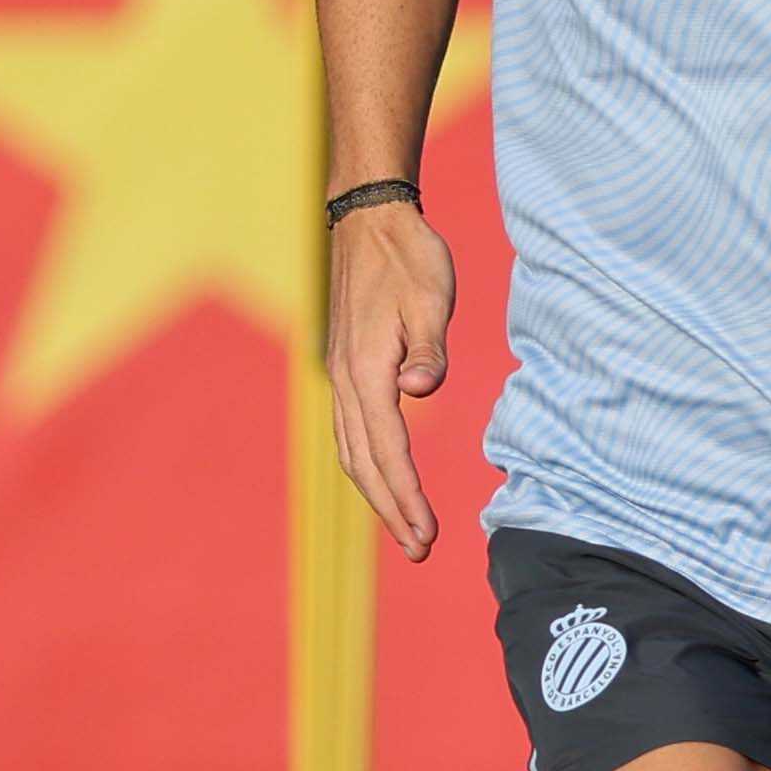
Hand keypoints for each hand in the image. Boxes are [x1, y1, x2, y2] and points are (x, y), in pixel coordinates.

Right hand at [323, 201, 456, 560]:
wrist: (370, 220)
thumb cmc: (408, 257)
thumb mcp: (431, 296)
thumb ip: (428, 345)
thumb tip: (421, 389)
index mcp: (366, 369)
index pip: (388, 449)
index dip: (406, 495)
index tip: (426, 533)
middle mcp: (345, 379)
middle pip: (364, 463)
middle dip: (391, 510)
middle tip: (420, 550)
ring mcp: (340, 375)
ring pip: (352, 452)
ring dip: (377, 494)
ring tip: (405, 530)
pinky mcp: (345, 368)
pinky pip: (352, 432)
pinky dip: (367, 465)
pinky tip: (385, 480)